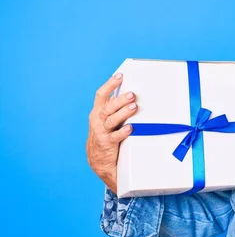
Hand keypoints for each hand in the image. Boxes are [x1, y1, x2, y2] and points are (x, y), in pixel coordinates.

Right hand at [86, 72, 137, 193]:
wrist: (98, 160)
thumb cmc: (106, 135)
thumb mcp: (107, 120)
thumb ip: (115, 108)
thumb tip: (131, 93)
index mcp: (97, 112)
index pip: (101, 95)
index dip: (110, 84)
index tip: (120, 75)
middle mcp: (97, 120)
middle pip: (108, 106)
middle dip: (120, 99)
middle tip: (132, 94)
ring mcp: (101, 132)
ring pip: (111, 120)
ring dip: (123, 113)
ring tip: (134, 107)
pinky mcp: (106, 143)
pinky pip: (115, 136)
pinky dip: (123, 131)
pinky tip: (130, 128)